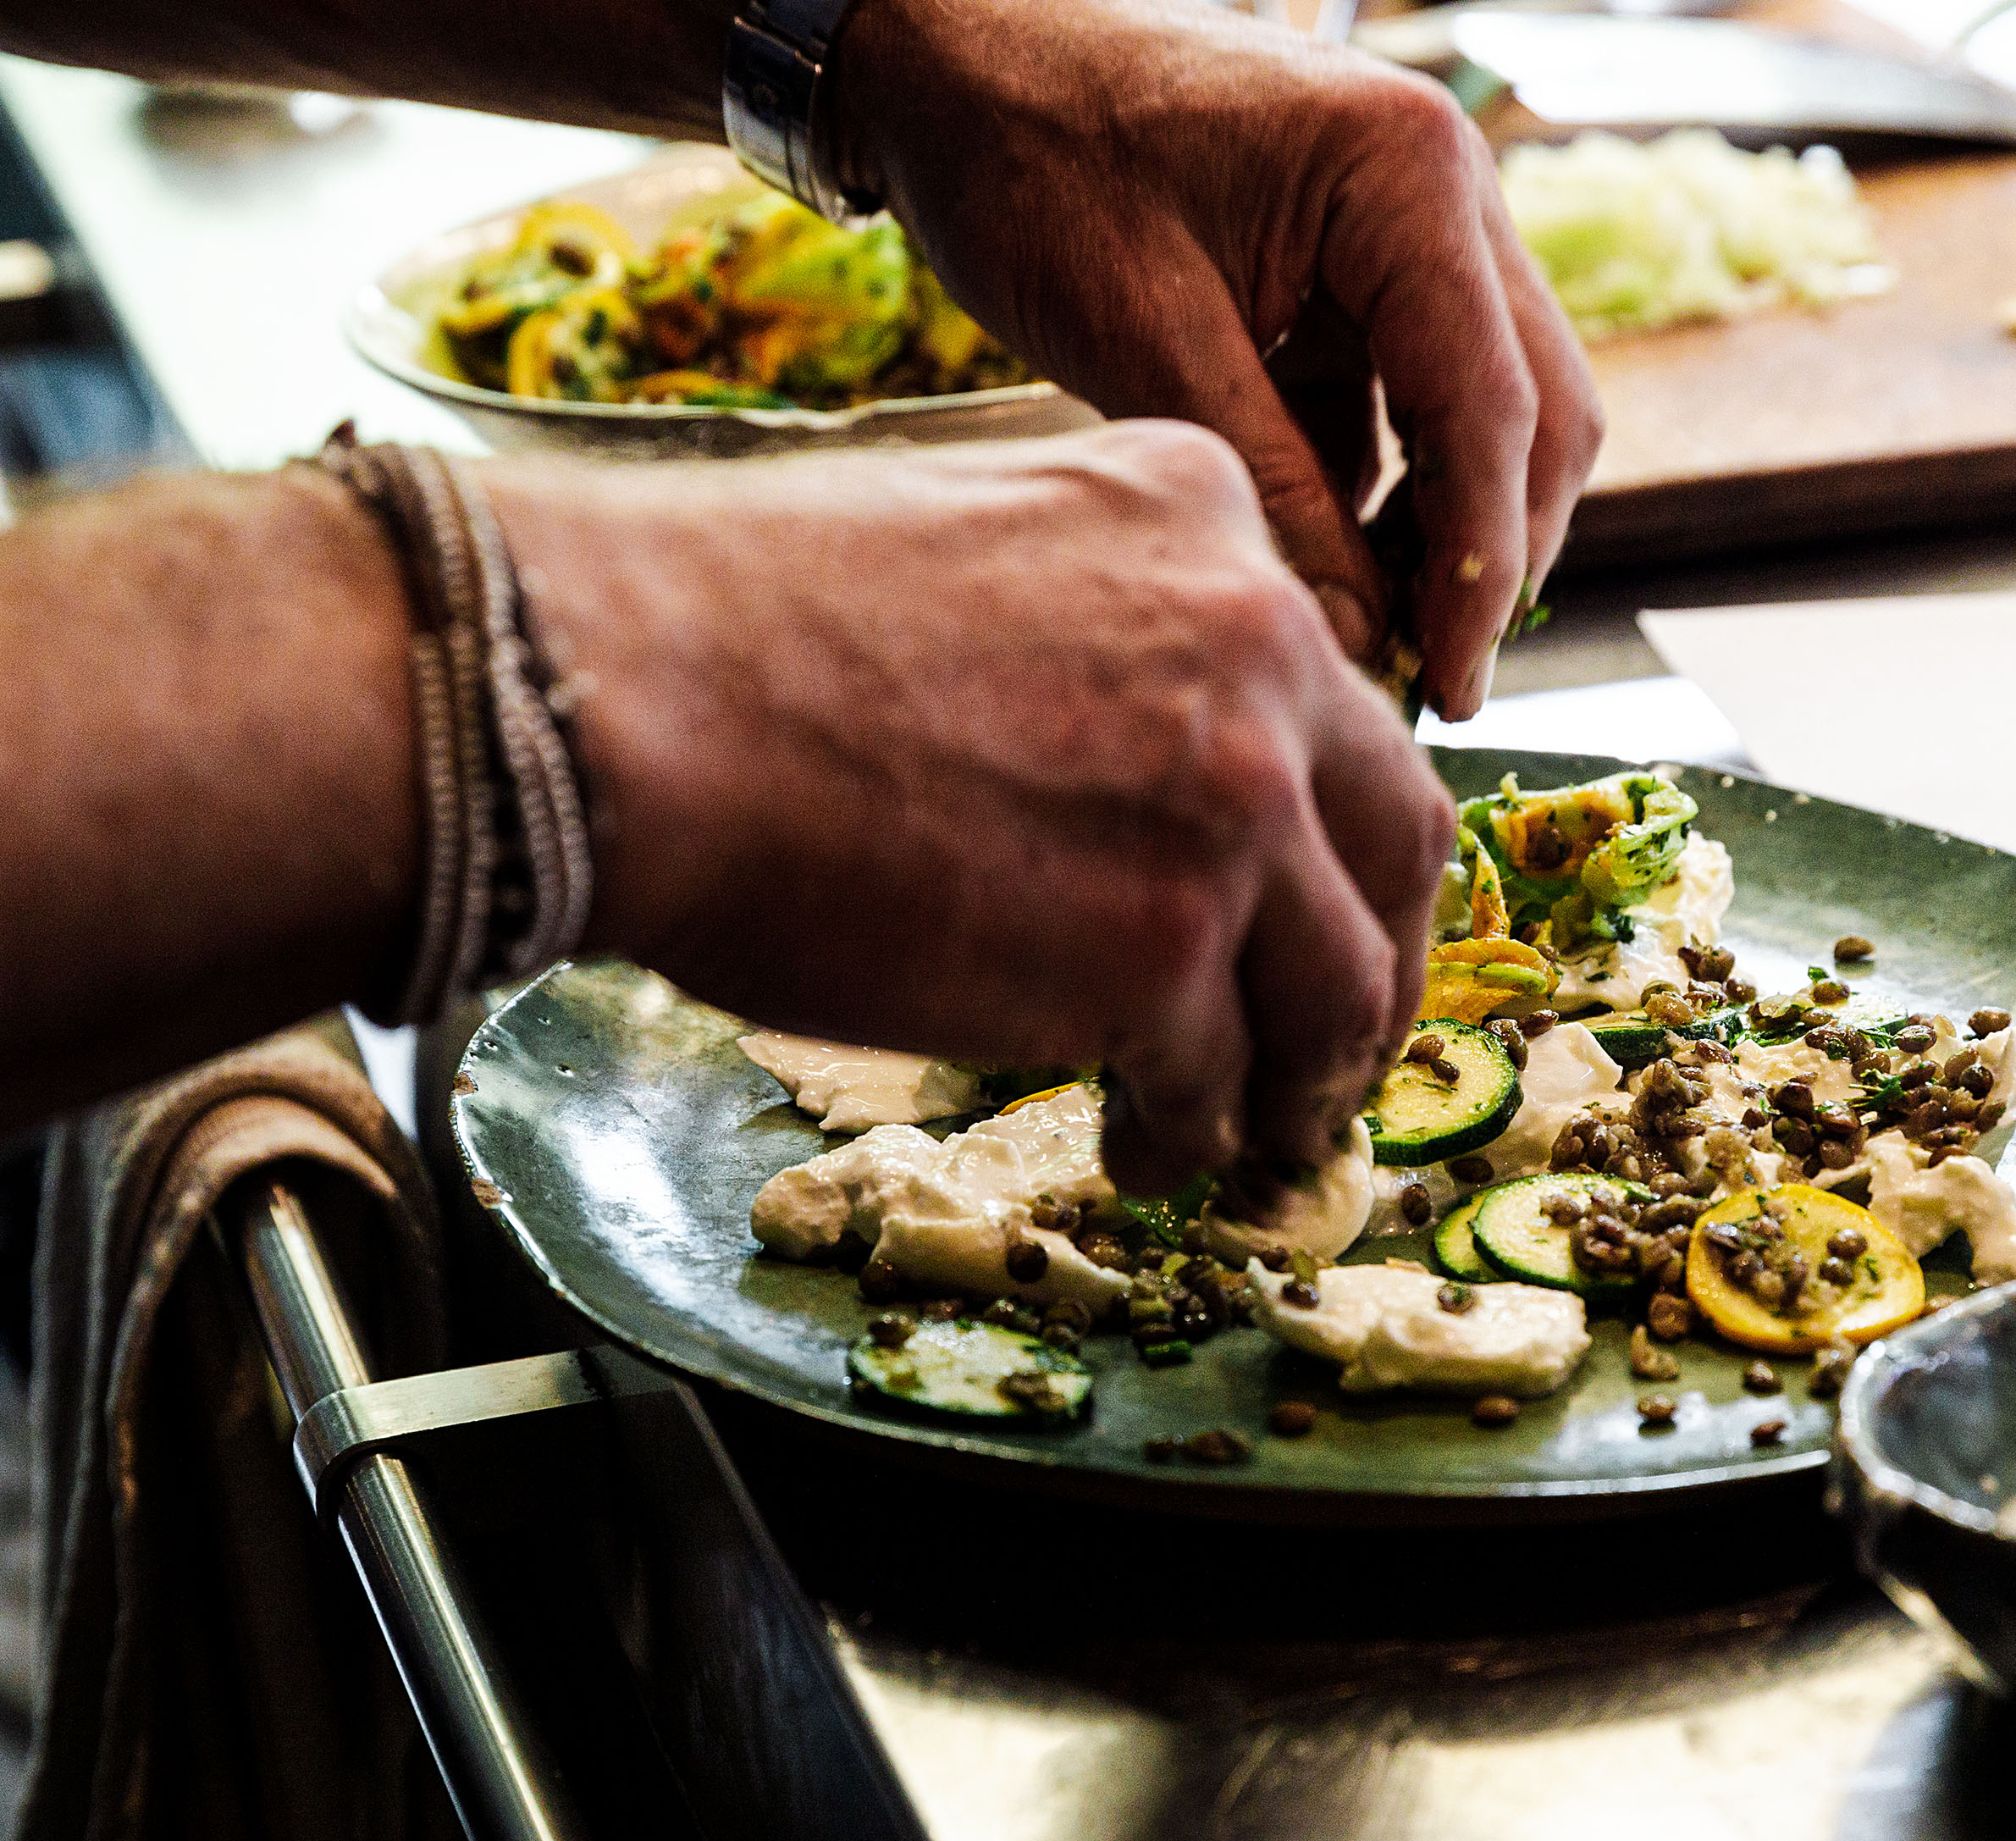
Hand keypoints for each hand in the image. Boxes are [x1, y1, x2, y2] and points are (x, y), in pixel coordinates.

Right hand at [483, 426, 1454, 1192]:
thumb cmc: (727, 624)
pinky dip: (1190, 1132)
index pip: (1328, 694)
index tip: (1310, 896)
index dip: (1329, 822)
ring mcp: (1228, 800)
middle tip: (1338, 1044)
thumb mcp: (974, 544)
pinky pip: (1217, 1078)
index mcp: (1204, 517)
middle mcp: (1256, 642)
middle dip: (1378, 963)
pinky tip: (1142, 1148)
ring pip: (1337, 984)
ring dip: (1303, 1078)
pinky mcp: (1163, 949)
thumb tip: (1127, 767)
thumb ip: (1099, 631)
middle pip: (1396, 838)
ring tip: (1258, 1138)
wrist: (619, 693)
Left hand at [832, 0, 1602, 718]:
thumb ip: (1267, 488)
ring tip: (1377, 641)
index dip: (1483, 567)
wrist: (956, 50)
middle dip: (1492, 553)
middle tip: (1431, 680)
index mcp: (1407, 180)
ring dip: (1446, 529)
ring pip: (1489, 412)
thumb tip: (1354, 637)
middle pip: (1534, 413)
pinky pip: (1409, 403)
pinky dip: (1385, 493)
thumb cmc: (1032, 152)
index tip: (1452, 685)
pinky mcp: (1361, 273)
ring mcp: (1414, 229)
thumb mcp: (1142, 338)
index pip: (1494, 410)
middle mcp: (1445, 192)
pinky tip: (1330, 569)